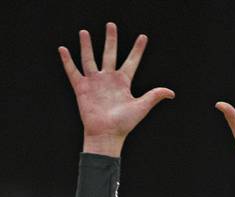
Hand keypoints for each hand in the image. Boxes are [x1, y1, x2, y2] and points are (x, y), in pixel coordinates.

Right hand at [59, 22, 174, 156]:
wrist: (106, 135)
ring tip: (84, 32)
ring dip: (86, 45)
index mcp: (123, 82)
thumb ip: (154, 96)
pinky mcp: (82, 88)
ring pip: (89, 59)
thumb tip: (171, 93)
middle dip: (110, 39)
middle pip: (109, 54)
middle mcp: (108, 79)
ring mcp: (94, 83)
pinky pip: (73, 72)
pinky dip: (67, 61)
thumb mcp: (141, 107)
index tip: (143, 37)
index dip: (138, 50)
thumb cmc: (124, 124)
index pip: (132, 61)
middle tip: (111, 25)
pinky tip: (62, 49)